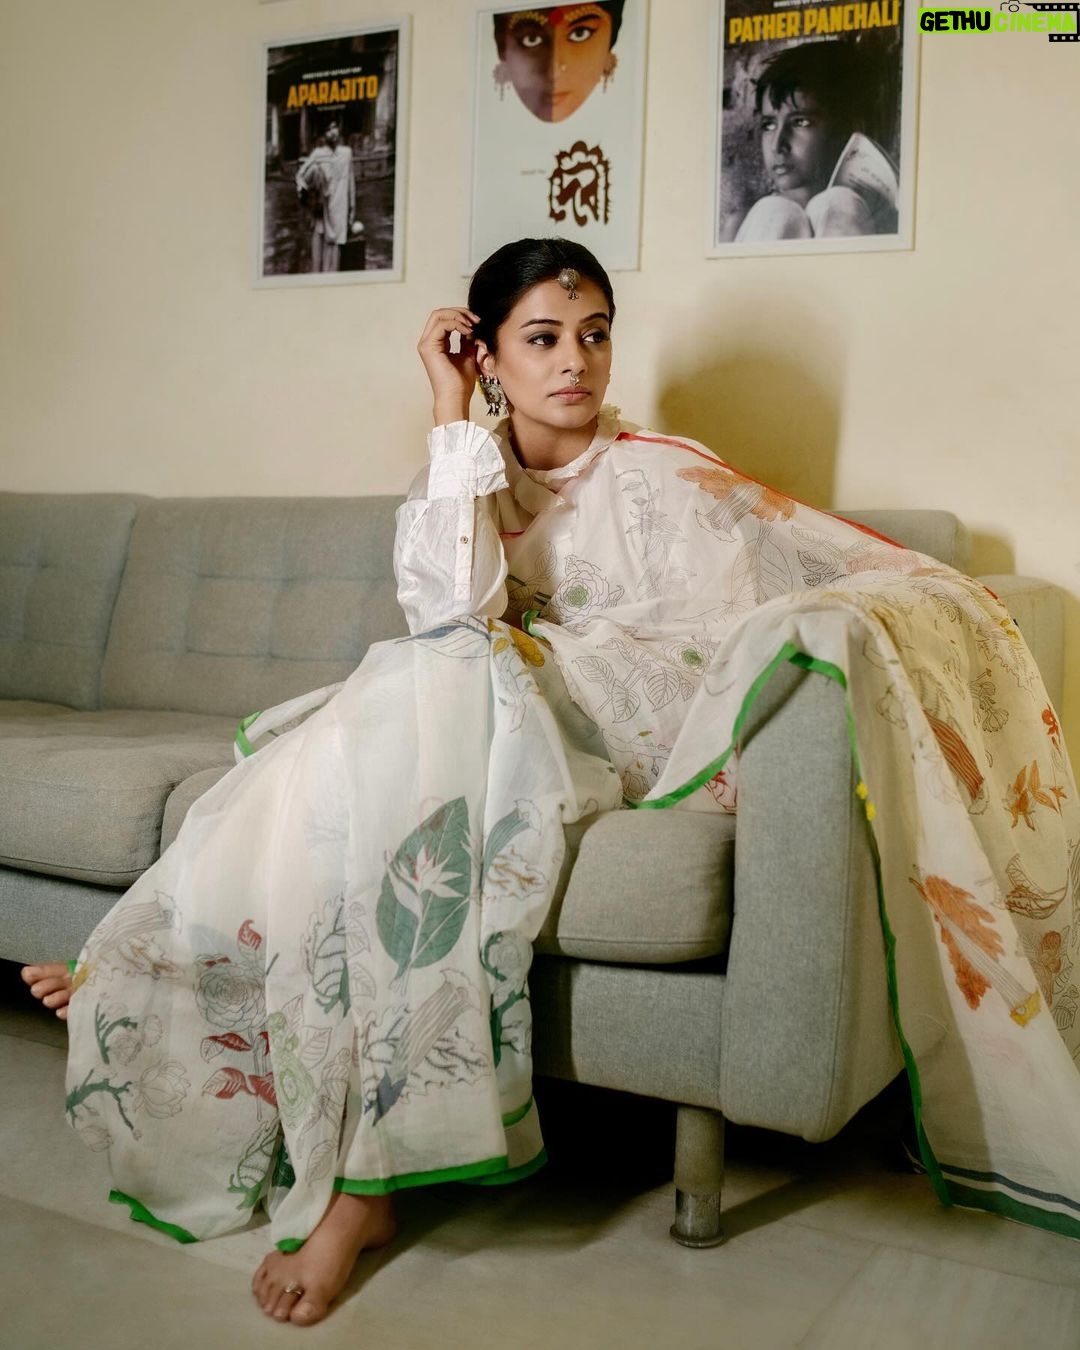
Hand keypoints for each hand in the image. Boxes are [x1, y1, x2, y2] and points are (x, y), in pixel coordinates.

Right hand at [417, 307, 481, 425]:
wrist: (456, 398)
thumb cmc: (461, 383)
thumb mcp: (468, 355)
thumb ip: (467, 340)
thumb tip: (473, 326)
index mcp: (436, 343)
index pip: (444, 319)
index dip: (461, 316)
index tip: (477, 322)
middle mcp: (428, 342)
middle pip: (439, 313)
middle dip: (459, 312)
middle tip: (475, 320)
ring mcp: (426, 344)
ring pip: (438, 315)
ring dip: (458, 316)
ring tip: (472, 325)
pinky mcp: (428, 347)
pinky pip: (442, 325)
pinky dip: (457, 324)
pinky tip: (468, 332)